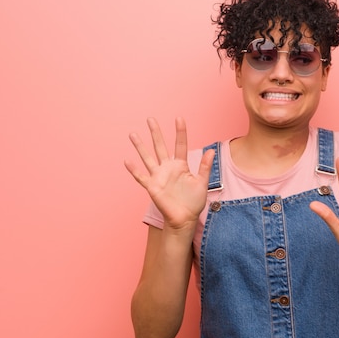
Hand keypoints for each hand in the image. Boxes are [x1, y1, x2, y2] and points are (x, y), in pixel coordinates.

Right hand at [124, 117, 214, 231]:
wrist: (185, 219)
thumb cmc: (194, 202)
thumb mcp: (202, 183)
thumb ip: (205, 167)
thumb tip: (211, 151)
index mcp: (181, 165)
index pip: (180, 145)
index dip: (180, 132)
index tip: (179, 118)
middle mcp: (168, 168)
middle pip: (160, 146)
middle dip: (156, 133)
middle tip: (150, 119)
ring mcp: (159, 176)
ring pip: (148, 157)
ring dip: (140, 146)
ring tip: (133, 134)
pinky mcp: (152, 187)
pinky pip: (141, 177)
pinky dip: (134, 170)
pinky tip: (127, 161)